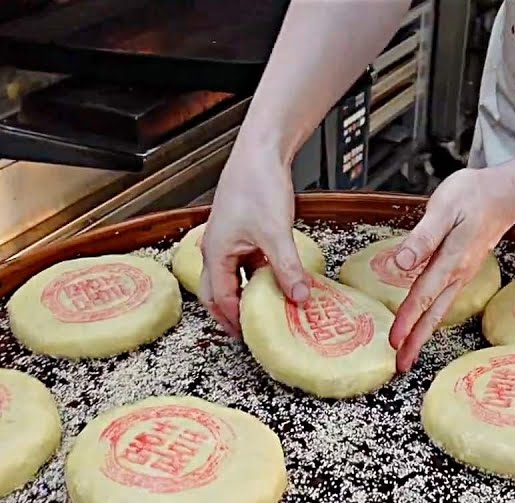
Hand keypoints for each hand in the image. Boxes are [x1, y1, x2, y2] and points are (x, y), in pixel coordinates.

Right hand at [198, 150, 310, 335]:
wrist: (261, 151)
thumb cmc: (257, 184)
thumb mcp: (275, 233)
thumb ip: (287, 269)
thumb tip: (299, 297)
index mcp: (215, 253)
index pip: (221, 299)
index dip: (236, 321)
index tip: (251, 338)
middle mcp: (215, 248)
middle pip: (217, 293)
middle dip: (231, 315)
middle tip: (249, 333)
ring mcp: (227, 239)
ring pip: (233, 277)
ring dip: (246, 295)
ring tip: (264, 311)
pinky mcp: (241, 231)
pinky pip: (244, 263)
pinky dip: (256, 277)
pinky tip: (275, 281)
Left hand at [389, 168, 514, 370]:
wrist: (506, 194)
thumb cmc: (474, 196)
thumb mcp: (444, 208)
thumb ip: (422, 238)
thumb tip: (400, 262)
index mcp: (450, 261)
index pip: (422, 297)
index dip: (406, 320)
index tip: (393, 342)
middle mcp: (458, 274)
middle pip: (433, 314)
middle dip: (416, 341)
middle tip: (401, 365)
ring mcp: (462, 274)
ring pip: (440, 310)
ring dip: (424, 332)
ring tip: (409, 351)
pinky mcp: (463, 270)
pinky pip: (444, 299)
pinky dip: (432, 316)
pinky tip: (425, 322)